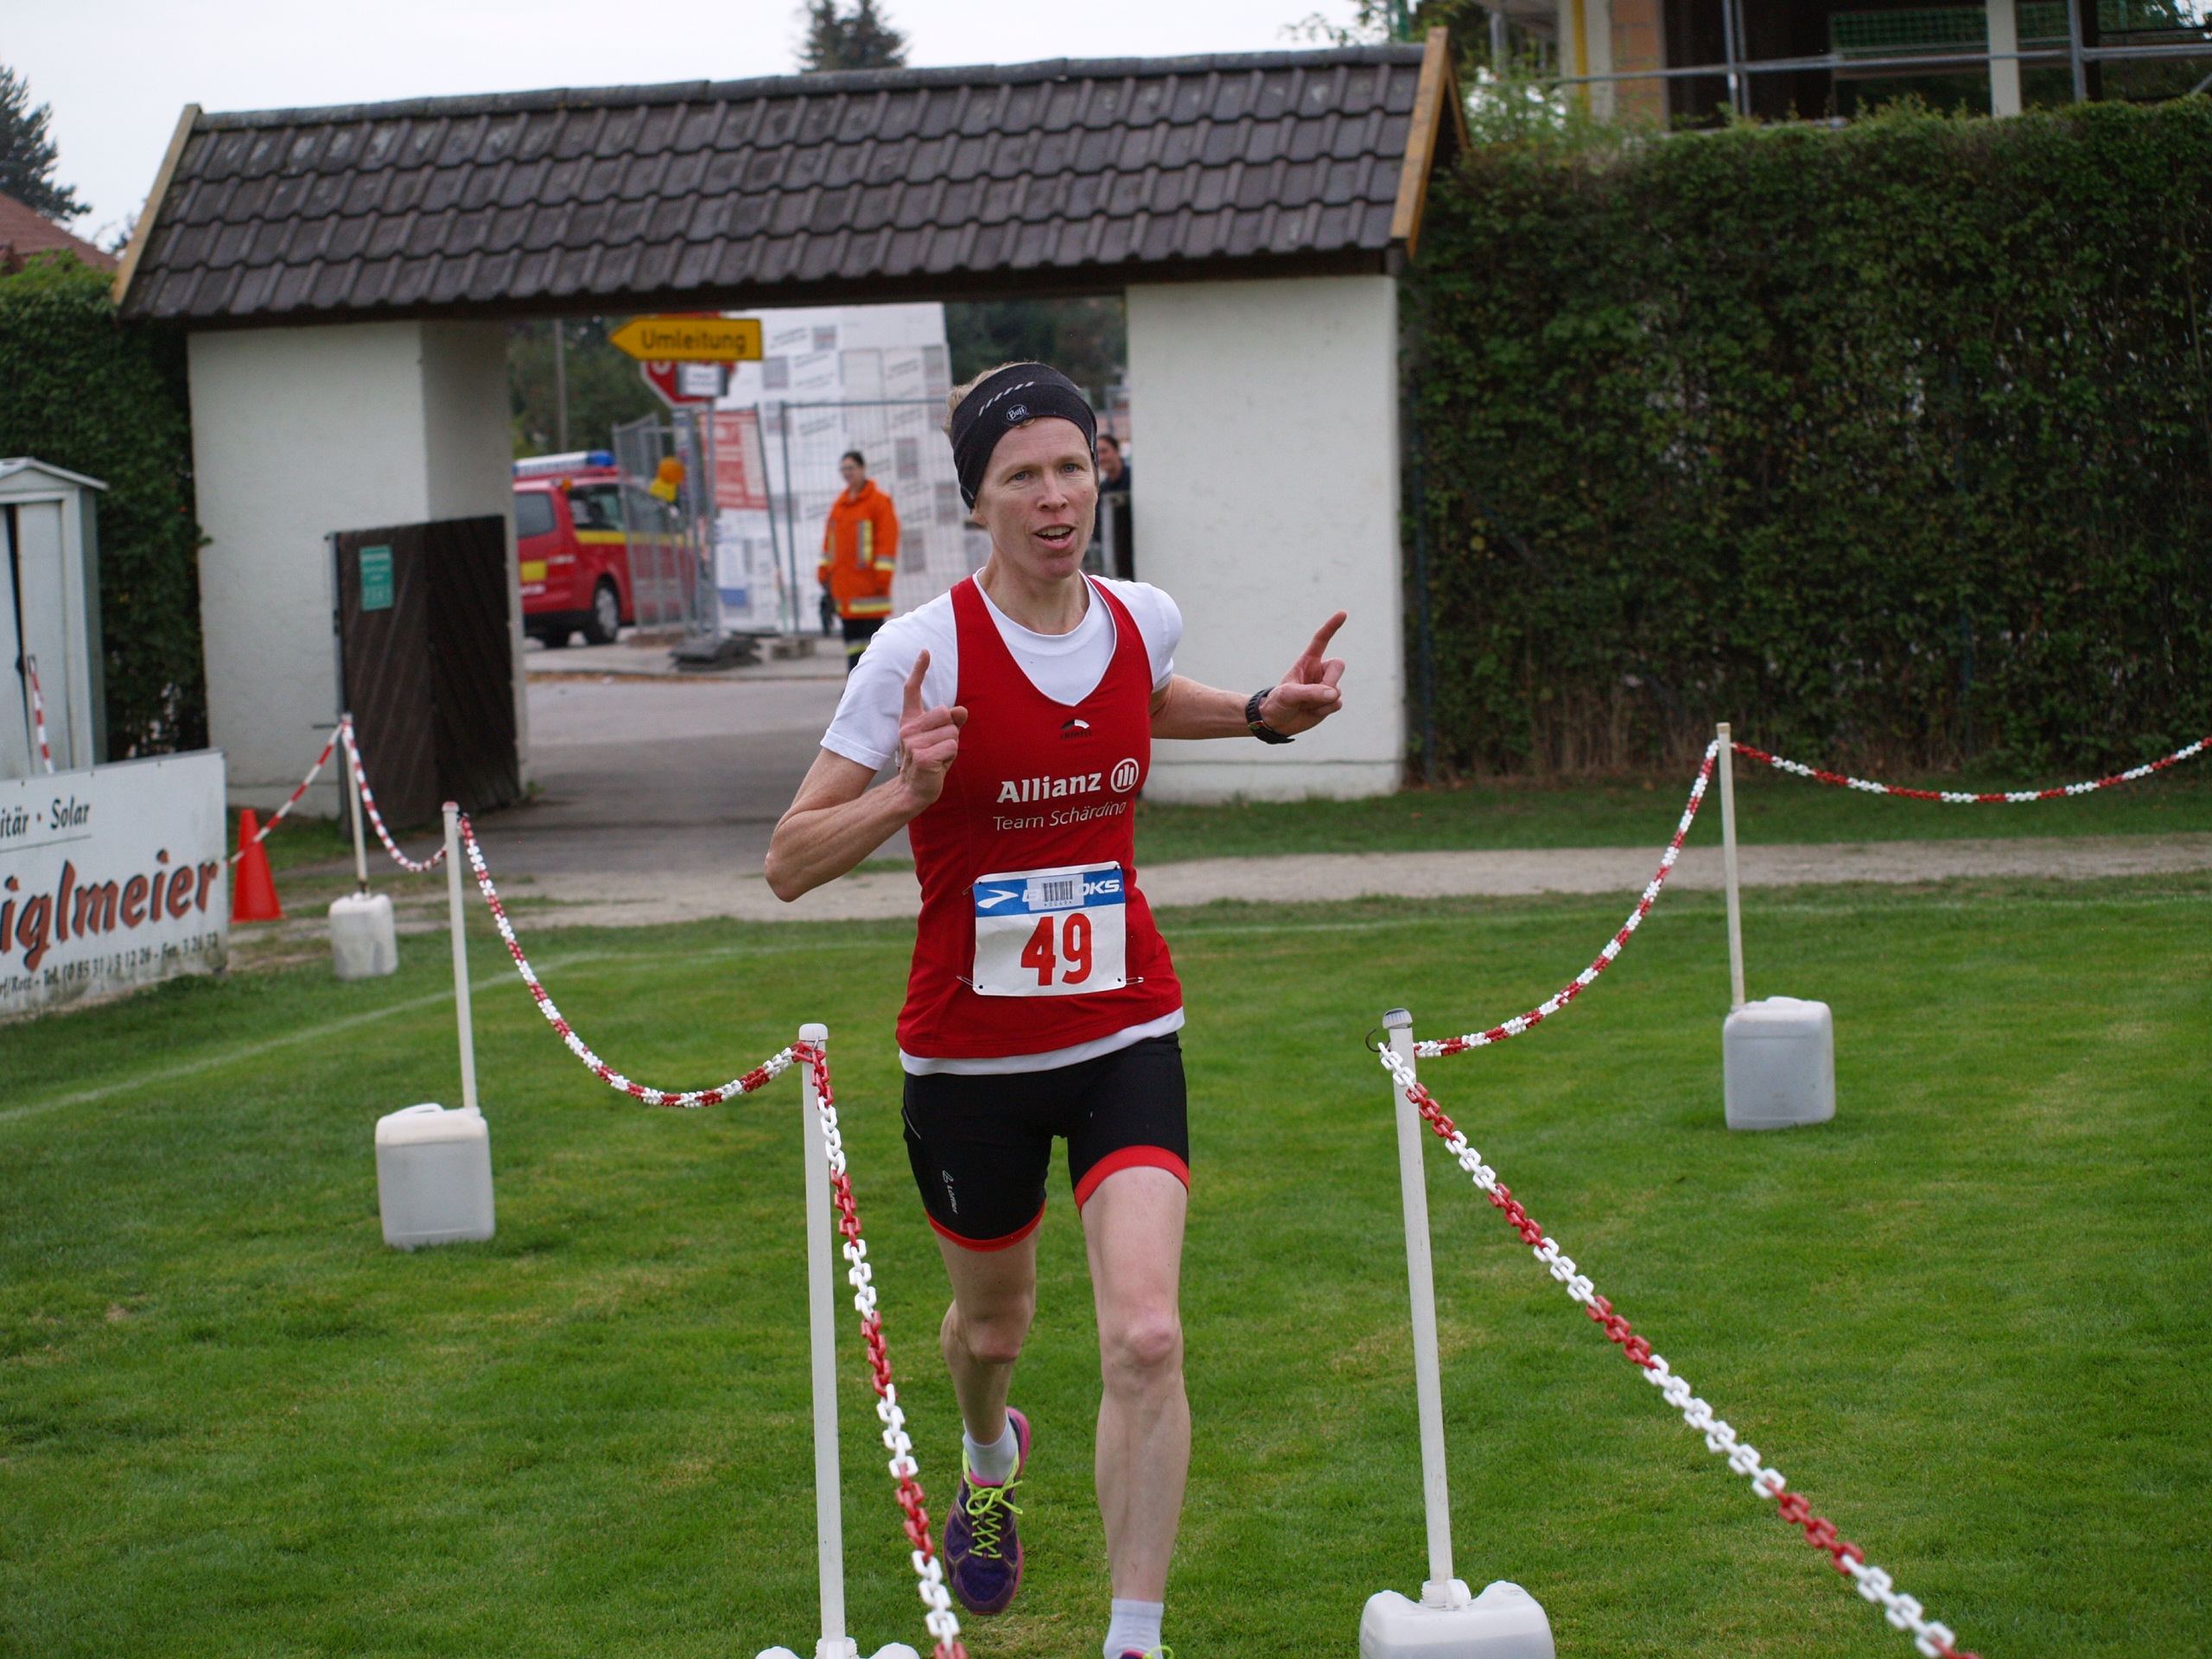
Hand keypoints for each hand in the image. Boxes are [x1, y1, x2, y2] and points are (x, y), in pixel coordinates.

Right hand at [896, 650, 966, 809]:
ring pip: (952, 732)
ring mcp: (912, 742)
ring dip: (952, 747)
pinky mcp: (922, 756)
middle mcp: (908, 728)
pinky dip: (951, 757)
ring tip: (940, 758)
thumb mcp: (943, 738)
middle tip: (941, 748)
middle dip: (952, 731)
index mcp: (911, 720)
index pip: (911, 690)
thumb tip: (962, 710)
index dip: (919, 670)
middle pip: (946, 713)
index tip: (925, 651)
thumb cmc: (931, 762)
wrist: (915, 790)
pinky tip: (939, 766)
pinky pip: (952, 747)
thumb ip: (952, 723)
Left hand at [1261, 612, 1347, 734]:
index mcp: (1307, 661)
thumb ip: (1309, 692)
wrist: (1277, 722)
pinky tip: (1312, 711)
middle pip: (1339, 665)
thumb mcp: (1288, 695)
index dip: (1331, 627)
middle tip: (1317, 694)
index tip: (1343, 613)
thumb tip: (1333, 694)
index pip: (1321, 640)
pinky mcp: (1331, 701)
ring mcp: (1327, 686)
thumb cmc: (1278, 702)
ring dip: (1322, 701)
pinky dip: (1325, 710)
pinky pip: (1338, 703)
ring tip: (1305, 705)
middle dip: (1331, 681)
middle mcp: (1320, 671)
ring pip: (1337, 689)